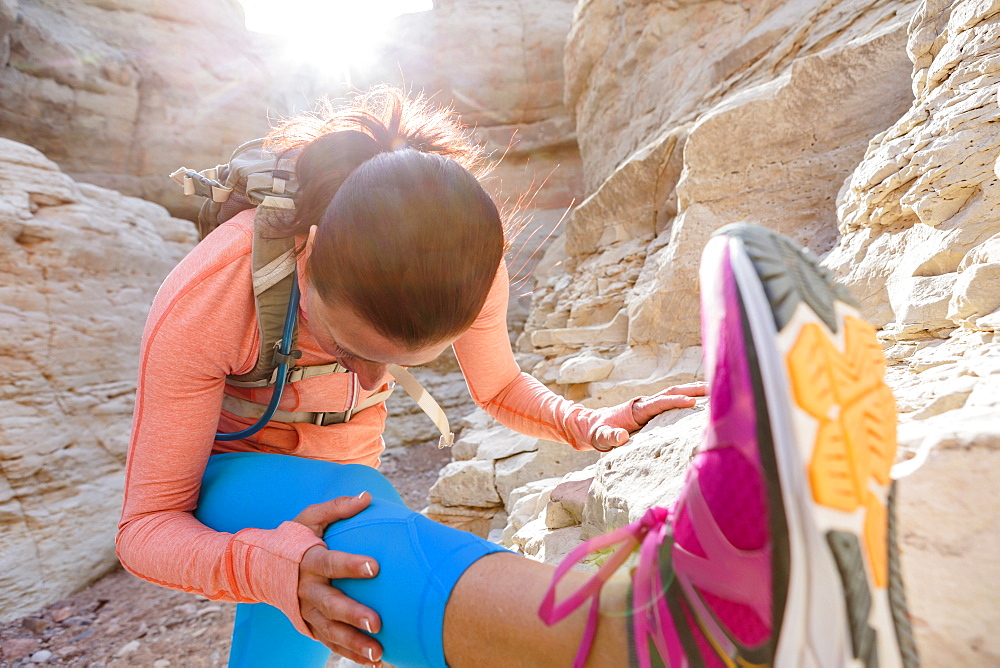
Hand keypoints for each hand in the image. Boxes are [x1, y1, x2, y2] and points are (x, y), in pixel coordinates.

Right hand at [294, 493, 383, 665]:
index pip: (331, 563)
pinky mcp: (309, 626)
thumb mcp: (309, 519)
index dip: (351, 565)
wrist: (259, 568)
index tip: (375, 567)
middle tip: (377, 622)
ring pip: (330, 631)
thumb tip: (367, 497)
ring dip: (354, 644)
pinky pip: (330, 643)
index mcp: (308, 561)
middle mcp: (306, 590)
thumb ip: (337, 507)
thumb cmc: (293, 539)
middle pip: (330, 605)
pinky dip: (350, 654)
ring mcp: (306, 612)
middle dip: (353, 614)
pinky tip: (375, 663)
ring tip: (378, 652)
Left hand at [591, 382, 707, 450]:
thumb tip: (621, 437)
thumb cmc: (599, 432)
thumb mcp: (601, 437)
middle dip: (690, 390)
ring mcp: (650, 406)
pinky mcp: (653, 411)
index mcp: (636, 409)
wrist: (595, 426)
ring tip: (714, 390)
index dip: (674, 402)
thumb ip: (610, 437)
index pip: (659, 403)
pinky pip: (672, 402)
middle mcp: (645, 404)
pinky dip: (687, 397)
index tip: (691, 402)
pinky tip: (703, 401)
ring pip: (674, 394)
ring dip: (692, 390)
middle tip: (712, 389)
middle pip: (671, 392)